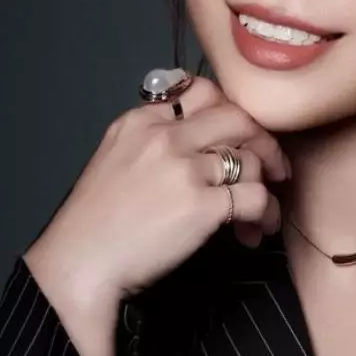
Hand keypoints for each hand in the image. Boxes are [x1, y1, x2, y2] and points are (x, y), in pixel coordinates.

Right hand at [24, 74, 290, 310]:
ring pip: (251, 159)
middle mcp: (165, 137)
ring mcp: (185, 169)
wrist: (82, 262)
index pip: (200, 93)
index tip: (238, 137)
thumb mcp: (114, 159)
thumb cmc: (95, 222)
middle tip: (273, 168)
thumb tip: (197, 144)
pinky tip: (258, 230)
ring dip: (267, 186)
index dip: (229, 113)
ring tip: (261, 215)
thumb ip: (151, 141)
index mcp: (140, 121)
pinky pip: (256, 198)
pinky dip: (267, 213)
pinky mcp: (202, 205)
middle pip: (236, 117)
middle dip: (263, 140)